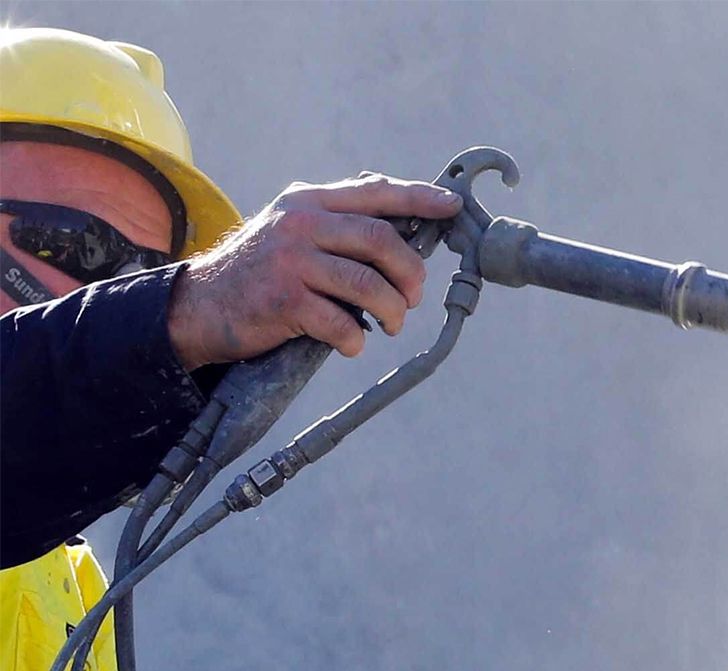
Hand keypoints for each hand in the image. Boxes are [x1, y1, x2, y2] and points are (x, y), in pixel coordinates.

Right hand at [167, 173, 461, 370]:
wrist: (199, 306)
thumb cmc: (261, 272)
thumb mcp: (292, 230)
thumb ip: (338, 223)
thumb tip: (404, 228)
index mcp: (309, 201)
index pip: (375, 192)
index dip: (418, 198)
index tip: (452, 206)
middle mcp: (300, 224)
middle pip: (380, 240)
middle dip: (410, 272)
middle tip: (414, 296)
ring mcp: (291, 261)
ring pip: (368, 285)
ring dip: (391, 310)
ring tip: (392, 324)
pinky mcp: (284, 301)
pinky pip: (341, 323)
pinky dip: (355, 339)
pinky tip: (351, 344)